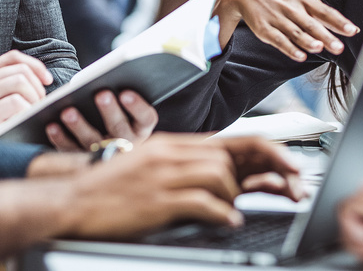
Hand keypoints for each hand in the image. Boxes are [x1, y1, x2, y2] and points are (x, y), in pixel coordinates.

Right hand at [0, 50, 51, 139]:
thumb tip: (34, 84)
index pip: (13, 58)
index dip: (35, 65)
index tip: (46, 79)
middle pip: (21, 71)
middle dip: (38, 87)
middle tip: (40, 103)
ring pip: (21, 83)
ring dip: (35, 99)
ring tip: (32, 112)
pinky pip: (17, 104)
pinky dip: (27, 111)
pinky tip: (23, 121)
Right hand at [0, 134, 292, 261]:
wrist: (70, 198)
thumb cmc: (108, 188)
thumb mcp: (147, 166)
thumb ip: (181, 166)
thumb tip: (218, 178)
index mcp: (172, 143)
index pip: (229, 141)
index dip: (265, 151)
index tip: (289, 165)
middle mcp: (171, 153)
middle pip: (233, 155)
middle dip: (269, 169)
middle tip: (292, 184)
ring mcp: (164, 175)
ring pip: (221, 177)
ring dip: (236, 197)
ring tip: (233, 210)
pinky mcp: (157, 199)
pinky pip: (202, 202)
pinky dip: (221, 213)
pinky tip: (227, 221)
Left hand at [45, 90, 157, 150]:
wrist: (109, 148)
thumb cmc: (117, 112)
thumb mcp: (125, 105)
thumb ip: (122, 94)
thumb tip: (108, 76)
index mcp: (141, 127)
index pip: (145, 118)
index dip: (137, 106)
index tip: (126, 93)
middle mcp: (127, 144)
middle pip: (119, 129)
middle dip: (109, 111)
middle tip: (101, 94)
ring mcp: (104, 155)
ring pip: (93, 142)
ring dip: (80, 126)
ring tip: (68, 111)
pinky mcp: (83, 160)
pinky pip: (71, 151)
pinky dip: (61, 138)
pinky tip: (52, 125)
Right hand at [214, 0, 357, 61]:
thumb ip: (316, 9)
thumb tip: (339, 23)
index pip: (324, 11)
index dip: (339, 21)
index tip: (352, 30)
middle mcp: (291, 8)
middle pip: (312, 24)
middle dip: (327, 36)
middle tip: (340, 47)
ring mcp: (277, 18)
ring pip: (296, 32)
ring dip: (308, 41)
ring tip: (320, 48)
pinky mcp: (264, 29)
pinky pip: (279, 40)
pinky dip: (290, 49)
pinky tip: (300, 56)